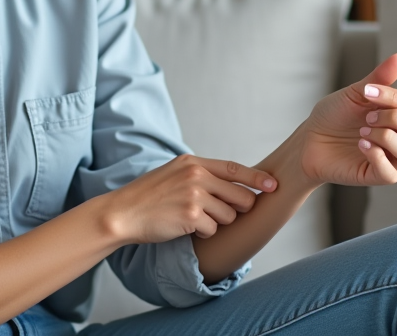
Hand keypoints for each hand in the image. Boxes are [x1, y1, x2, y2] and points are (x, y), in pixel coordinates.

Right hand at [98, 155, 278, 244]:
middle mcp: (196, 176)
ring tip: (192, 218)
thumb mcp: (174, 173)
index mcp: (193, 163)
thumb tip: (232, 185)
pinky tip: (185, 227)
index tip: (273, 185)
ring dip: (216, 222)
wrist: (123, 212)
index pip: (235, 169)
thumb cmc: (148, 196)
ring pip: (229, 216)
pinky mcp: (191, 216)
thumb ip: (200, 175)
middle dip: (237, 209)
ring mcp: (194, 195)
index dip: (257, 179)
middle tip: (217, 212)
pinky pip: (213, 230)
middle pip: (240, 196)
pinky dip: (203, 233)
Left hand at [296, 53, 396, 186]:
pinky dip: (378, 156)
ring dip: (387, 138)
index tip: (368, 93)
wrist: (309, 138)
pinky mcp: (376, 176)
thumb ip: (380, 79)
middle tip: (368, 116)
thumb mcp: (356, 93)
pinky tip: (361, 145)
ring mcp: (392, 160)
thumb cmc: (335, 115)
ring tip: (363, 131)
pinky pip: (391, 174)